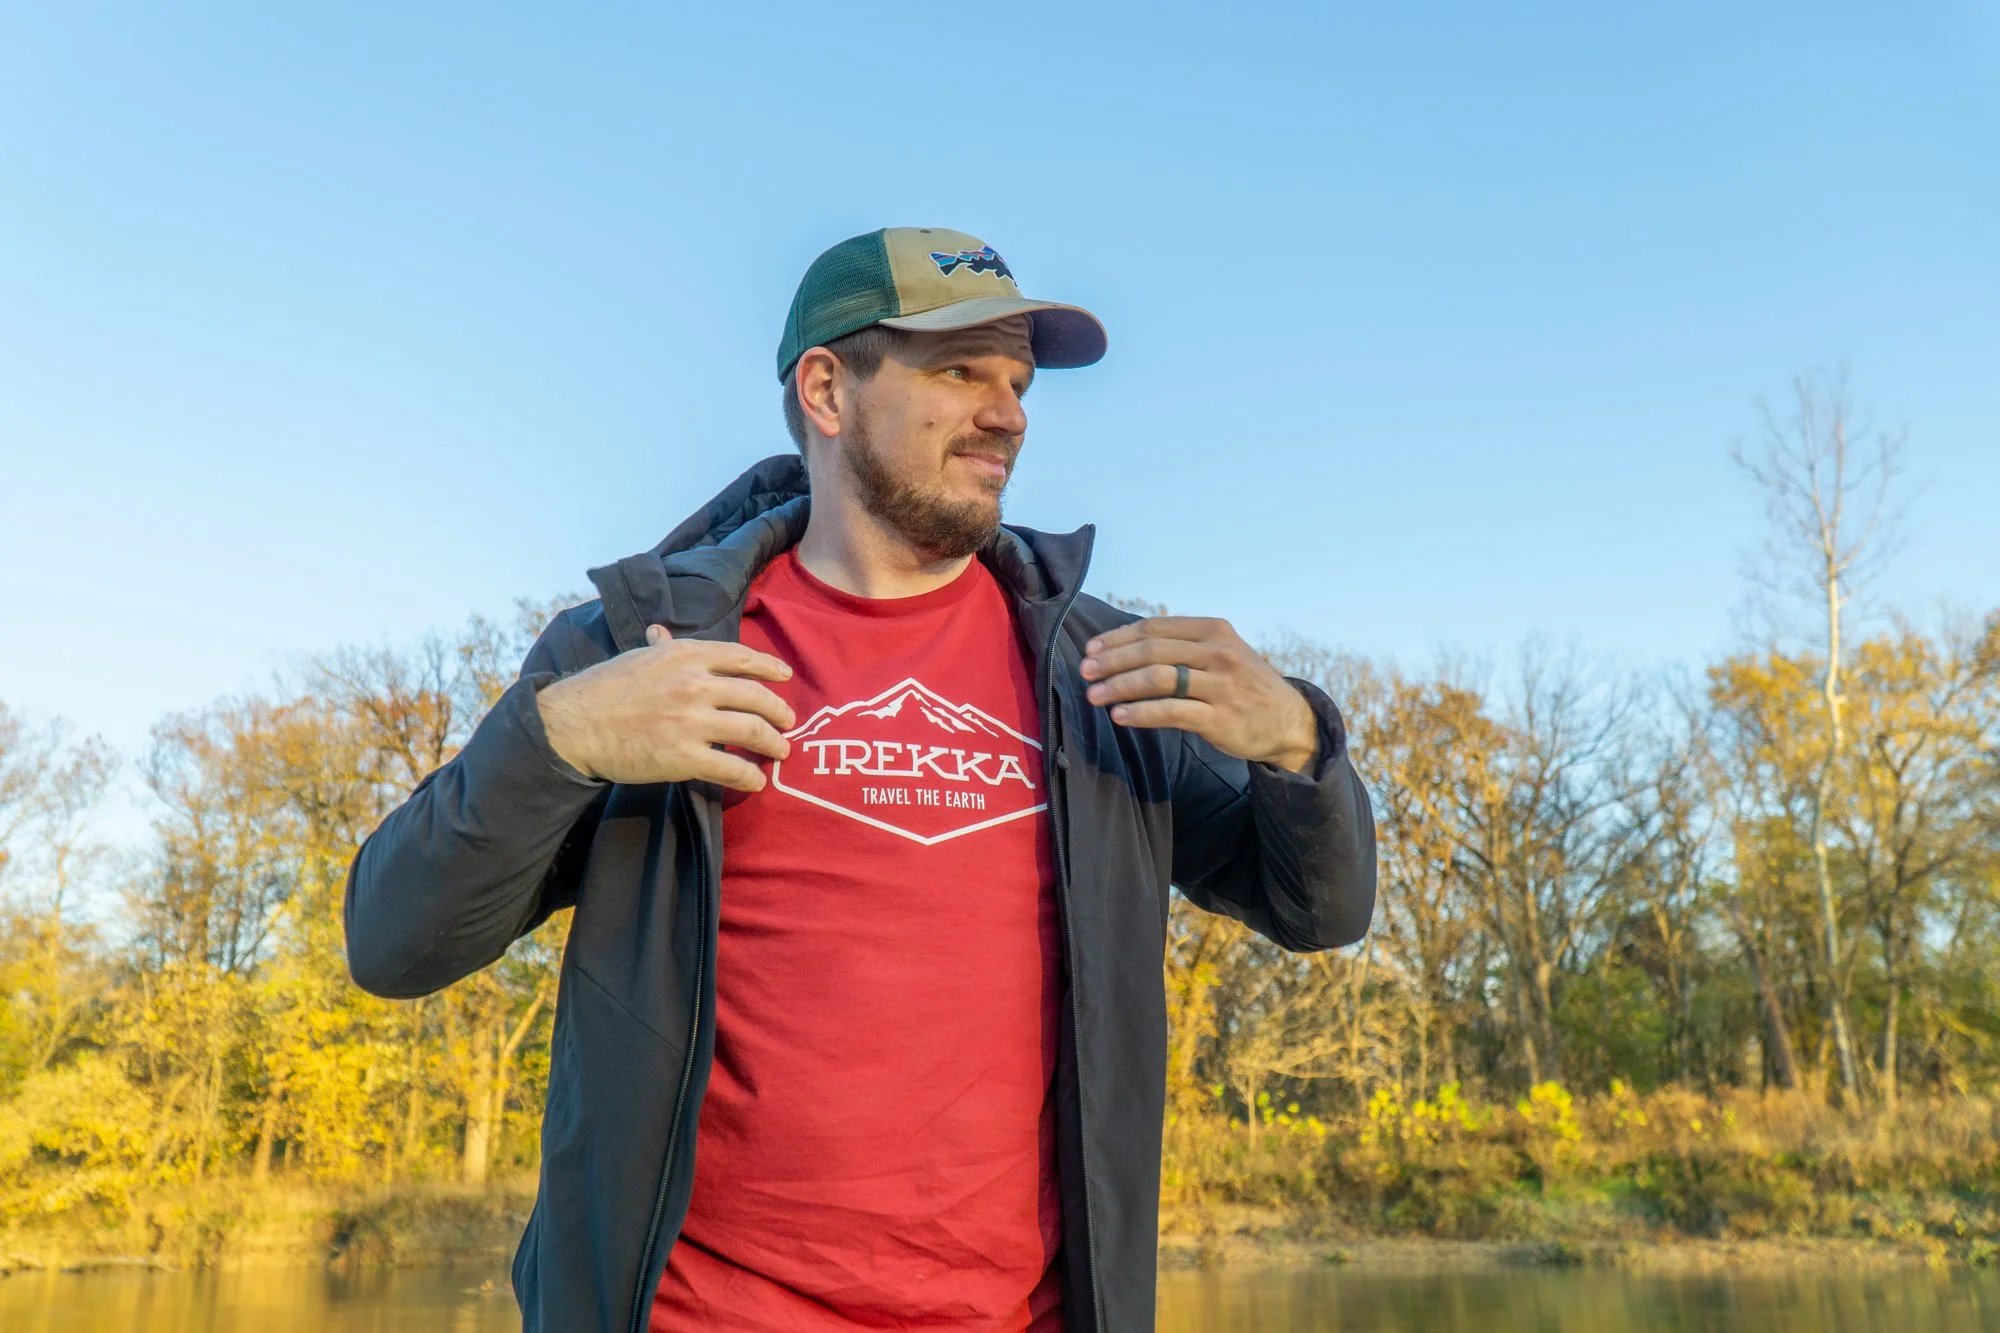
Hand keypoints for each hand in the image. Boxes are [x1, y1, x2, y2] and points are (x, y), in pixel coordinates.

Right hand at [535, 625, 794, 790]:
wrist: (574, 725)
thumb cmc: (603, 689)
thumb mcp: (636, 658)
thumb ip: (661, 648)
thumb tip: (661, 632)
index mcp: (685, 655)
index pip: (742, 657)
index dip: (769, 668)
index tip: (785, 677)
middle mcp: (695, 684)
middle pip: (756, 696)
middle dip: (780, 711)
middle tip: (787, 723)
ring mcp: (692, 721)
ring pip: (752, 731)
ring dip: (774, 743)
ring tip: (780, 751)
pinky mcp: (684, 757)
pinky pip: (732, 768)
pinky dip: (750, 776)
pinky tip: (755, 781)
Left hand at [1079, 617, 1318, 772]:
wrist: (1287, 720)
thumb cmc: (1243, 685)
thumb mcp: (1221, 652)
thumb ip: (1182, 646)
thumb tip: (1124, 646)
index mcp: (1213, 630)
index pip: (1155, 627)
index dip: (1118, 637)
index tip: (1091, 649)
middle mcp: (1218, 652)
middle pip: (1152, 650)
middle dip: (1113, 661)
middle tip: (1085, 672)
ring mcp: (1220, 685)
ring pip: (1158, 679)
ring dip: (1120, 686)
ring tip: (1094, 695)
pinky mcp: (1219, 717)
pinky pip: (1171, 712)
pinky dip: (1141, 713)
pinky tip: (1120, 715)